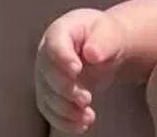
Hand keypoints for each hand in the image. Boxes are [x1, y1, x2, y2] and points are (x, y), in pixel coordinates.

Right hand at [35, 0, 156, 132]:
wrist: (103, 48)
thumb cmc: (105, 36)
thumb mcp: (109, 32)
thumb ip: (102, 41)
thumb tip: (92, 54)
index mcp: (60, 32)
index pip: (54, 45)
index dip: (62, 58)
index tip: (77, 71)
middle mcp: (47, 54)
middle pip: (48, 73)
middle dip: (65, 89)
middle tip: (86, 99)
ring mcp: (46, 75)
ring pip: (48, 96)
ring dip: (65, 110)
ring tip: (88, 117)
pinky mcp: (50, 94)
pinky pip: (51, 110)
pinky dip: (64, 121)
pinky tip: (82, 125)